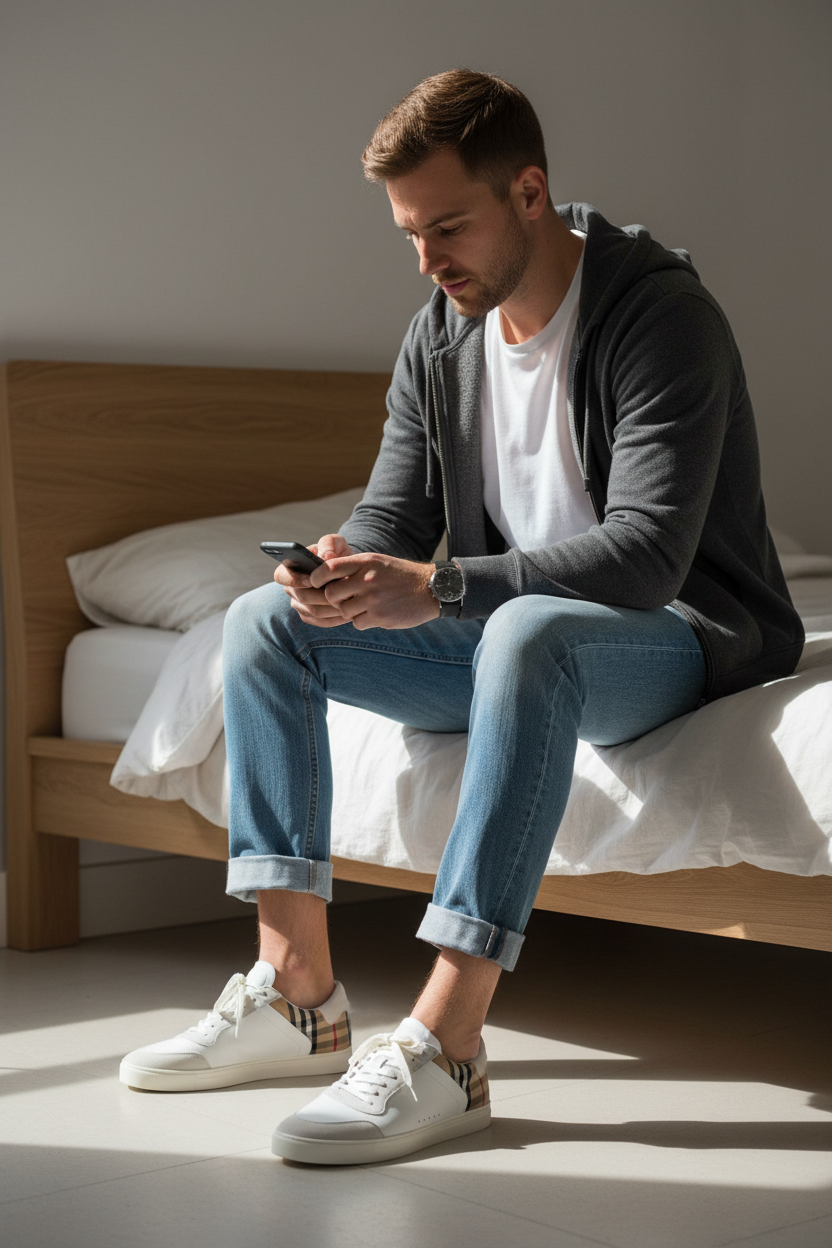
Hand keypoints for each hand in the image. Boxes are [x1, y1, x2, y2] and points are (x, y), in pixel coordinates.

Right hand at [275, 533, 353, 627]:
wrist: (350, 572)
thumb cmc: (338, 555)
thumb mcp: (337, 543)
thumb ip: (329, 543)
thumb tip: (325, 557)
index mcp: (290, 567)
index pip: (281, 576)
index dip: (294, 579)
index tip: (312, 580)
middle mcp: (291, 588)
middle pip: (300, 596)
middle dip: (321, 595)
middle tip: (339, 593)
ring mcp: (299, 604)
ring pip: (312, 611)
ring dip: (331, 607)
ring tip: (348, 602)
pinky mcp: (310, 616)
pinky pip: (320, 622)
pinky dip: (334, 618)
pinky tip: (348, 612)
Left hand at [311, 552, 439, 629]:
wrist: (431, 588)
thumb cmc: (400, 575)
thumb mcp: (378, 562)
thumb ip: (354, 568)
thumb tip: (325, 579)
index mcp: (366, 562)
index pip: (329, 568)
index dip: (316, 577)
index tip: (314, 582)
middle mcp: (367, 579)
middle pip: (331, 594)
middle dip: (333, 599)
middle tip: (341, 599)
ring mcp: (374, 599)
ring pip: (344, 611)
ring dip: (349, 611)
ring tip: (364, 606)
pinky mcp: (380, 617)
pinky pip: (357, 623)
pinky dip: (362, 621)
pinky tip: (375, 614)